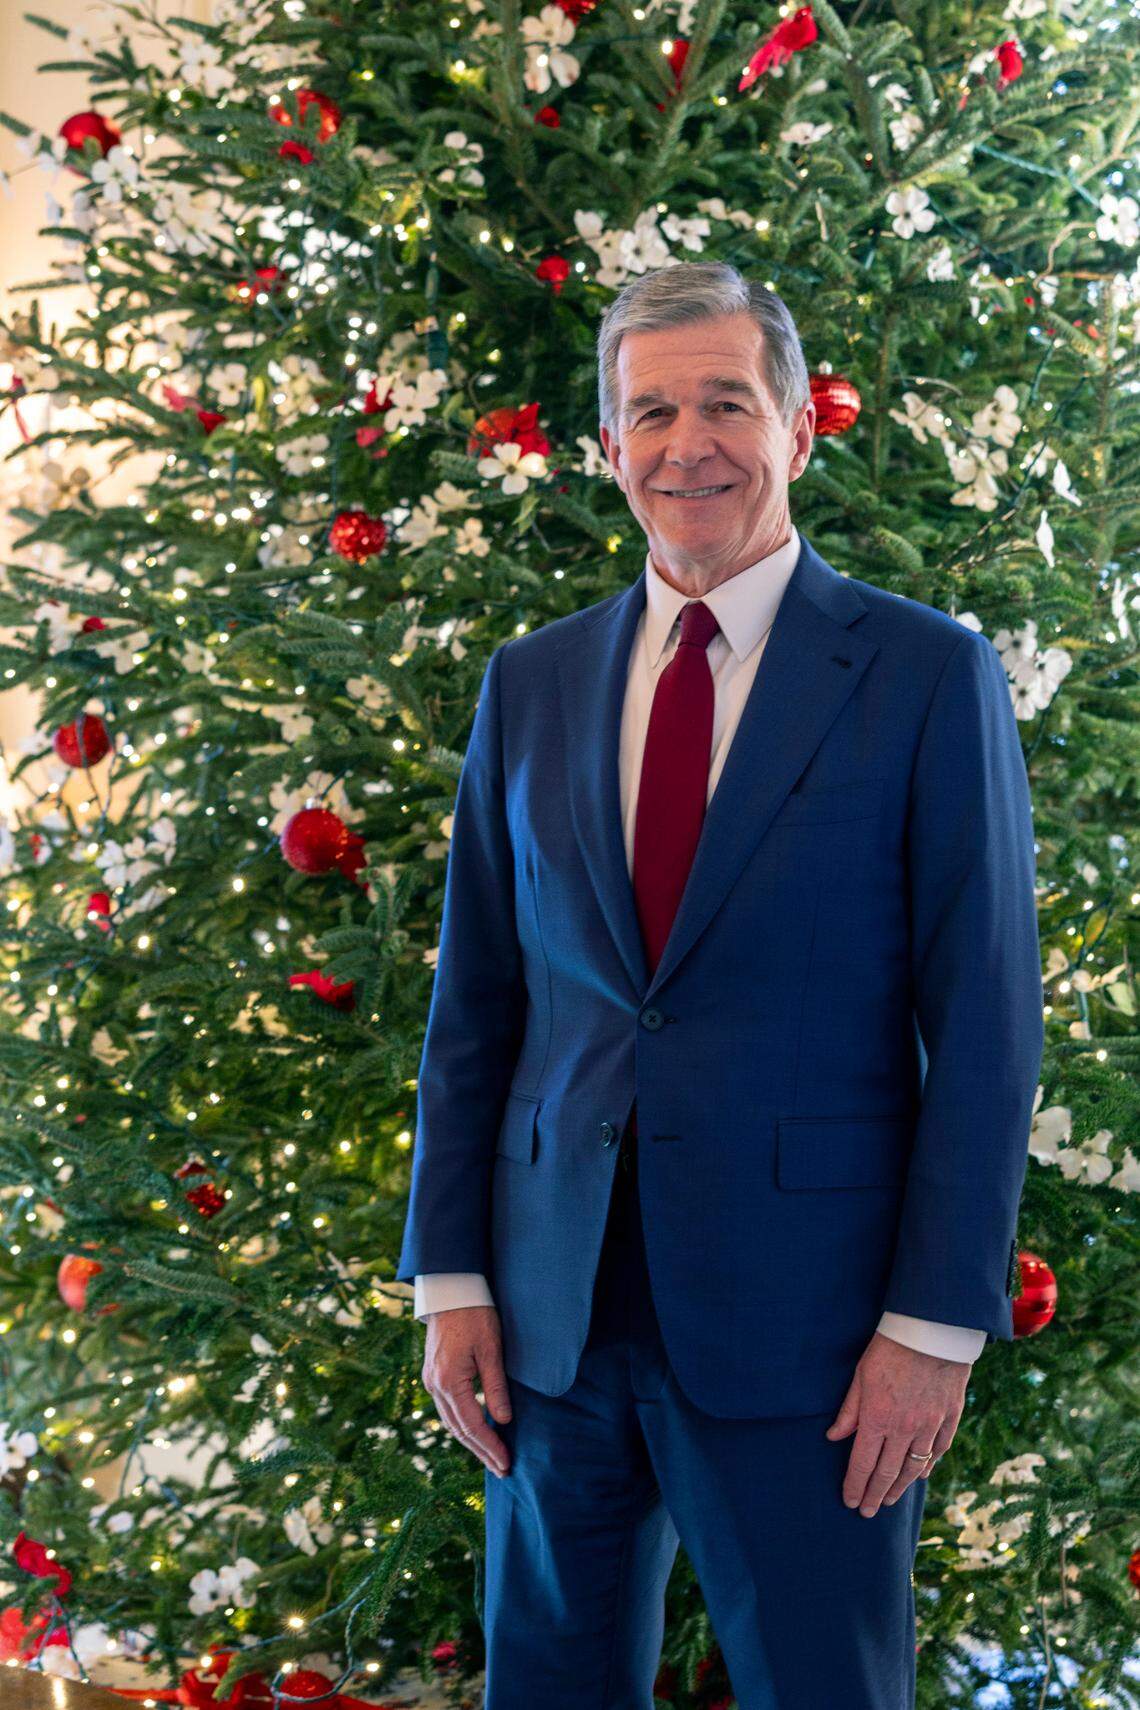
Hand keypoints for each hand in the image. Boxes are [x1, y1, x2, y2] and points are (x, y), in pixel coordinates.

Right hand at [421, 1304, 512, 1477]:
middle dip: (481, 1451)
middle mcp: (434, 1385)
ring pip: (451, 1422)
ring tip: (492, 1457)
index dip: (490, 1446)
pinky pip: (448, 1409)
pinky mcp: (433, 1374)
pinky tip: (477, 1431)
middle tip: (502, 1469)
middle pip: (458, 1430)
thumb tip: (504, 1421)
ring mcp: (431, 1380)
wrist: (450, 1290)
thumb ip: (496, 1387)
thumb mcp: (492, 1349)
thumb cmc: (475, 1315)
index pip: (472, 1425)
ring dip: (472, 1442)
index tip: (507, 1462)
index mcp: (448, 1380)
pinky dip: (463, 1425)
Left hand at [824, 1329, 969, 1516]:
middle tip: (867, 1512)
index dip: (855, 1486)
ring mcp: (929, 1426)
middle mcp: (904, 1429)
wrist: (932, 1331)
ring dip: (899, 1488)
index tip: (850, 1502)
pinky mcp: (949, 1418)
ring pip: (913, 1468)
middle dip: (875, 1496)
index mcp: (878, 1418)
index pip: (863, 1463)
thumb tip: (834, 1438)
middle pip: (887, 1473)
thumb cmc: (889, 1349)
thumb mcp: (861, 1376)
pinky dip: (927, 1467)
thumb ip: (849, 1411)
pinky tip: (919, 1476)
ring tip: (889, 1501)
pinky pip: (938, 1451)